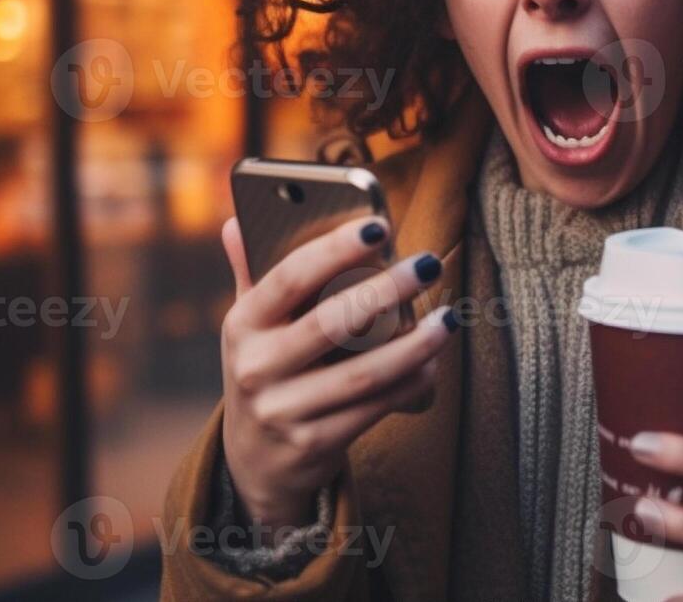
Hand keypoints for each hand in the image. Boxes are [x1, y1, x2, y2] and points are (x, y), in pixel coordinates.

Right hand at [218, 214, 456, 527]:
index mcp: (241, 325)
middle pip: (331, 323)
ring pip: (361, 374)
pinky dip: (408, 384)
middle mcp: (255, 368)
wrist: (254, 461)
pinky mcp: (312, 445)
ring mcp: (282, 411)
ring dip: (412, 346)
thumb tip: (236, 221)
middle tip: (428, 264)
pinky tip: (432, 363)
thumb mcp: (250, 326)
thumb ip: (252, 273)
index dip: (333, 249)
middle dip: (386, 291)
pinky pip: (372, 409)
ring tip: (446, 319)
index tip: (378, 226)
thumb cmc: (268, 368)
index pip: (288, 278)